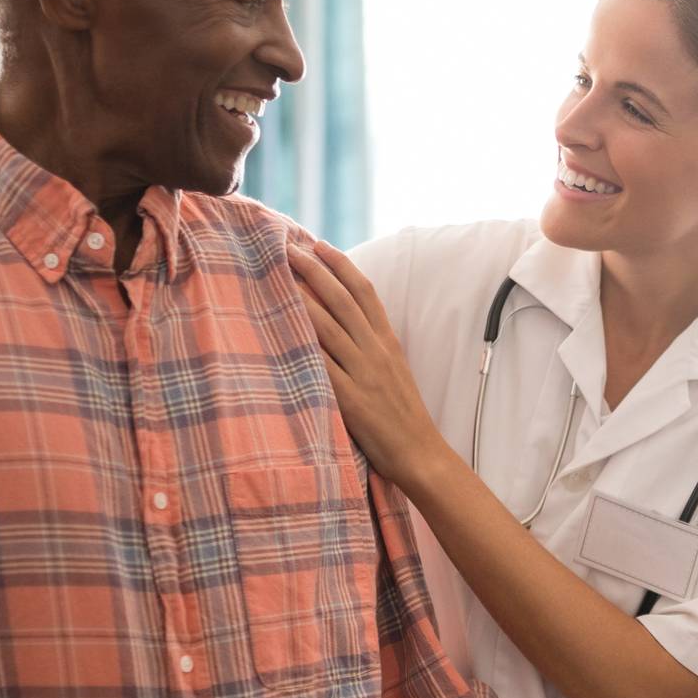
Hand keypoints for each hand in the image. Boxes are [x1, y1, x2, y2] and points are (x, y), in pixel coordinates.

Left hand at [288, 240, 443, 485]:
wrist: (420, 453)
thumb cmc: (402, 415)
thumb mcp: (394, 370)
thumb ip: (372, 346)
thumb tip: (345, 324)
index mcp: (388, 342)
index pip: (365, 292)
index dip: (341, 265)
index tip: (319, 245)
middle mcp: (375, 351)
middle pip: (342, 300)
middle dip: (314, 270)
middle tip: (288, 249)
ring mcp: (363, 374)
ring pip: (328, 326)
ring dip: (301, 298)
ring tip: (277, 277)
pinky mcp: (350, 399)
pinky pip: (321, 366)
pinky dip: (301, 345)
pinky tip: (279, 328)